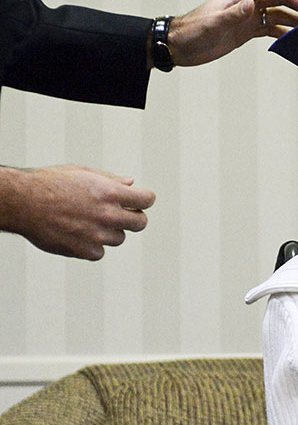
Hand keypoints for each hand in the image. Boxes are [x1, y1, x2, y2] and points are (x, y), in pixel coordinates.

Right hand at [0, 165, 155, 260]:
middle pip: (141, 223)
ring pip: (119, 238)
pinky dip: (92, 245)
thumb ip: (111, 180)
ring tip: (87, 221)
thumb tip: (132, 183)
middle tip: (120, 214)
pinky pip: (100, 252)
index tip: (137, 201)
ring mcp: (98, 234)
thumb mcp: (82, 172)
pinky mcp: (85, 251)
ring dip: (109, 231)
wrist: (21, 202)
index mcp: (110, 193)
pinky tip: (76, 233)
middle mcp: (108, 215)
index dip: (143, 200)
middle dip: (134, 218)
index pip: (147, 200)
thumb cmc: (50, 183)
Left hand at [166, 0, 297, 66]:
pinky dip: (281, 34)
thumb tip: (253, 3)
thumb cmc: (192, 32)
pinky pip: (268, 30)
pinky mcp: (244, 32)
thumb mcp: (213, 23)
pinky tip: (292, 39)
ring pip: (275, 16)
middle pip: (277, 1)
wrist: (179, 46)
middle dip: (297, 7)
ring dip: (292, 21)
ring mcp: (246, 19)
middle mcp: (245, 6)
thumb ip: (234, 14)